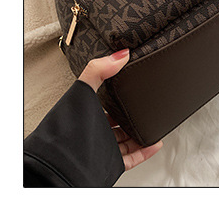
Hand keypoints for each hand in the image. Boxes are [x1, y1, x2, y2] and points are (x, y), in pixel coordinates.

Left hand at [78, 50, 162, 170]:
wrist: (63, 163)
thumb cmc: (67, 129)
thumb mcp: (83, 90)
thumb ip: (99, 70)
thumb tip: (120, 55)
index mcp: (88, 115)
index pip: (106, 105)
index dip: (119, 98)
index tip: (134, 89)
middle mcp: (95, 132)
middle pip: (119, 123)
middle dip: (133, 117)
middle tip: (147, 108)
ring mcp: (104, 148)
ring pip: (127, 141)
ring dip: (142, 134)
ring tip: (155, 124)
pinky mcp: (111, 161)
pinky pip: (132, 157)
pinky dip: (145, 151)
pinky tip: (154, 142)